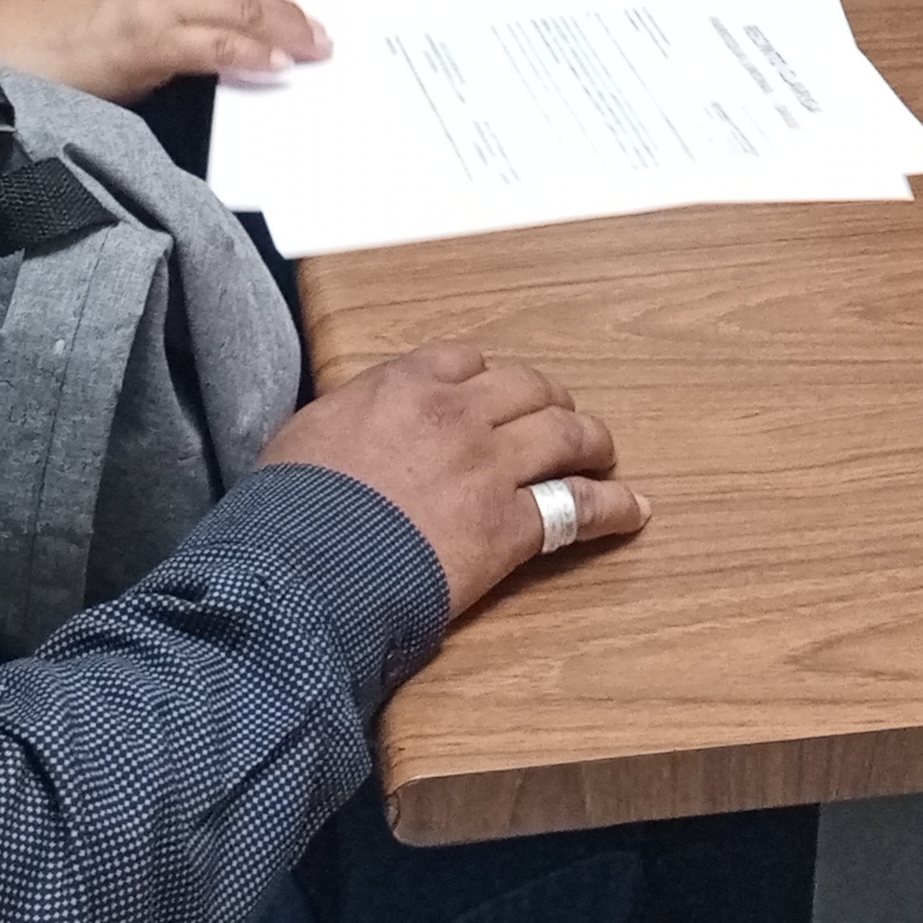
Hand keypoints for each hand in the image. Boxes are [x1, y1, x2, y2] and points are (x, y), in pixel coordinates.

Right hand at [0, 0, 329, 99]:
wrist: (10, 52)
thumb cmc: (60, 28)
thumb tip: (225, 16)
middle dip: (288, 10)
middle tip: (318, 32)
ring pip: (242, 11)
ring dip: (285, 34)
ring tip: (310, 50)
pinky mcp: (153, 38)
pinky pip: (222, 46)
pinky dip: (255, 57)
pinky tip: (275, 66)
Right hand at [261, 339, 648, 616]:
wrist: (302, 563)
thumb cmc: (290, 511)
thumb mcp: (303, 438)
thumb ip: (344, 421)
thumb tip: (348, 432)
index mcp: (402, 384)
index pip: (464, 360)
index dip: (487, 377)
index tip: (493, 390)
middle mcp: (456, 413)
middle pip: (527, 388)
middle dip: (549, 400)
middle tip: (559, 416)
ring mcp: (489, 466)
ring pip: (564, 433)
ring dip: (591, 440)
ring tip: (603, 453)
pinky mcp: (509, 525)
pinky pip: (577, 507)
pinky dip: (613, 507)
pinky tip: (632, 510)